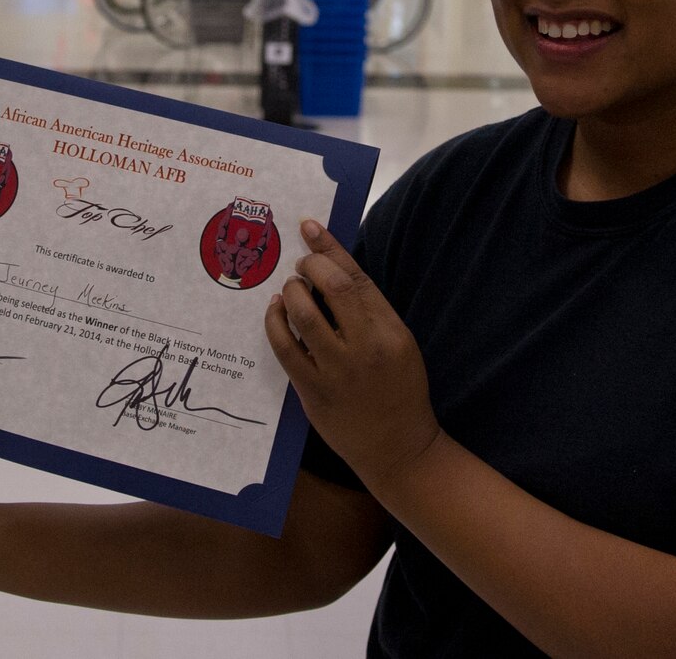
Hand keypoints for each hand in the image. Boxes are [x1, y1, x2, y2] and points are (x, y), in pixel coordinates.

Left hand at [264, 220, 441, 494]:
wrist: (398, 448)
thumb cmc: (400, 389)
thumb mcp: (399, 344)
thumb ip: (371, 311)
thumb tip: (333, 270)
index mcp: (391, 331)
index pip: (358, 278)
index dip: (331, 248)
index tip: (310, 228)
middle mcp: (366, 348)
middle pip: (334, 288)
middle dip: (311, 266)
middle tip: (301, 265)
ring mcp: (337, 370)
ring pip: (304, 315)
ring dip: (291, 292)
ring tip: (290, 288)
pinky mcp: (313, 391)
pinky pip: (285, 348)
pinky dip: (275, 322)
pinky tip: (275, 311)